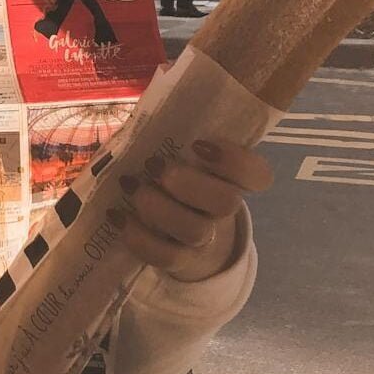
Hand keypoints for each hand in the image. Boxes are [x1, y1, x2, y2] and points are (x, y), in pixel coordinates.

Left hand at [114, 140, 272, 281]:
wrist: (174, 236)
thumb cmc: (170, 179)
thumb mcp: (173, 153)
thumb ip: (168, 133)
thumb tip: (137, 113)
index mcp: (229, 179)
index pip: (257, 174)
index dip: (235, 161)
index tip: (198, 145)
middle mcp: (222, 209)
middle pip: (226, 202)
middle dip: (187, 183)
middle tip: (153, 165)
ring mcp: (203, 238)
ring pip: (195, 230)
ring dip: (157, 207)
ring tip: (128, 185)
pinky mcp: (178, 260)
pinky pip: (165, 256)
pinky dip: (137, 236)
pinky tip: (115, 214)